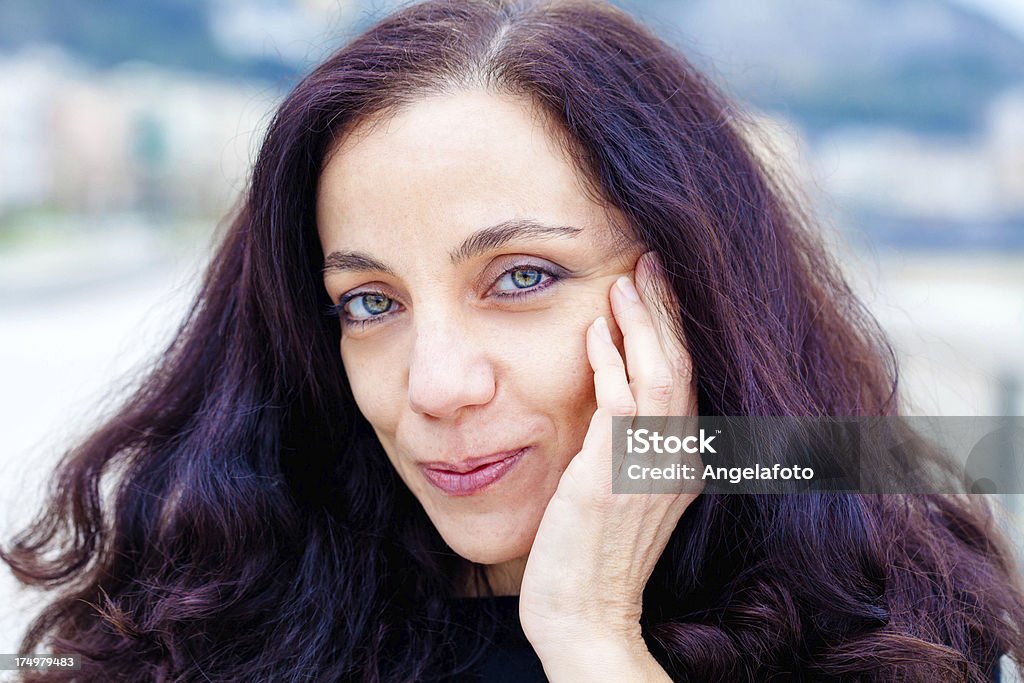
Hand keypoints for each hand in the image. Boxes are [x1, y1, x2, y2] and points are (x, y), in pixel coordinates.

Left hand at [519, 252, 700, 676]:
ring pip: (659, 374)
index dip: (674, 330)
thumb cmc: (594, 558)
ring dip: (642, 323)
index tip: (658, 288)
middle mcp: (678, 461)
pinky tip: (595, 332)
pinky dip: (610, 362)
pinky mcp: (612, 476)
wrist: (584, 616)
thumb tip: (615, 400)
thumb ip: (629, 449)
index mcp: (684, 465)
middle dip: (666, 310)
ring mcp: (649, 468)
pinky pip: (619, 403)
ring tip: (627, 279)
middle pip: (681, 366)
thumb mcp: (626, 497)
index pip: (686, 380)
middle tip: (649, 261)